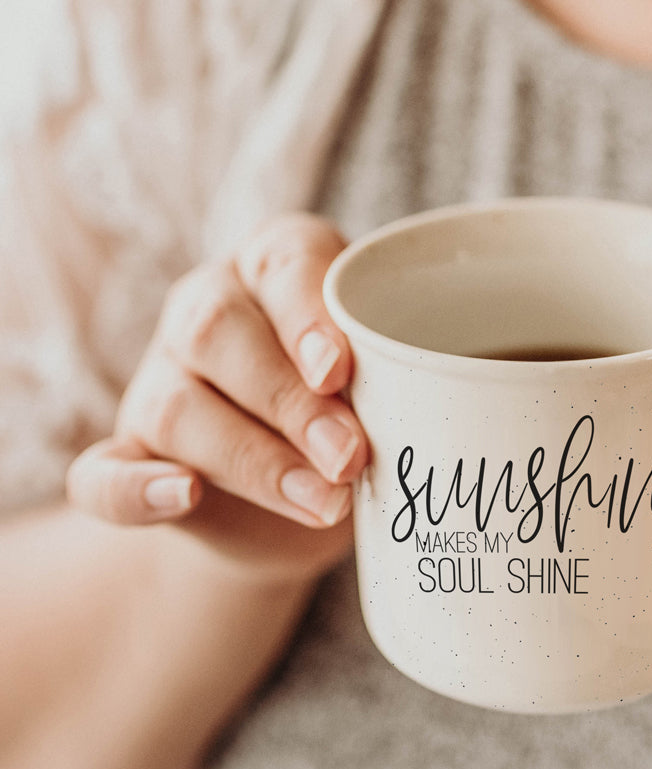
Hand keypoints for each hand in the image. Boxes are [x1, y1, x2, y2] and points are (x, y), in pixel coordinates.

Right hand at [67, 215, 368, 576]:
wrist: (294, 505)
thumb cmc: (360, 414)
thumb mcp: (387, 385)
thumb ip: (395, 377)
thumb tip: (431, 406)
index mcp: (279, 267)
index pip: (286, 264)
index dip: (309, 315)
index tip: (341, 371)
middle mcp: (209, 308)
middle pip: (218, 332)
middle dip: (289, 401)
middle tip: (351, 456)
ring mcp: (158, 381)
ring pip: (176, 405)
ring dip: (252, 459)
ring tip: (323, 502)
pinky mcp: (129, 456)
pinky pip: (104, 474)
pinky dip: (137, 489)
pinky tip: (181, 497)